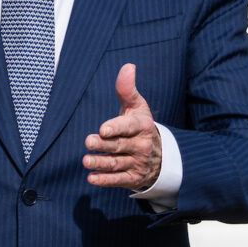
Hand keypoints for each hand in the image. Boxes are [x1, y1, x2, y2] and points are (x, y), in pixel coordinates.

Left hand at [84, 64, 161, 189]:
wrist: (161, 155)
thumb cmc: (140, 126)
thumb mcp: (137, 107)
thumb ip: (127, 89)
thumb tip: (127, 66)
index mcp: (142, 126)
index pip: (129, 127)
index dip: (116, 127)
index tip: (103, 129)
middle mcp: (141, 146)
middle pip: (119, 145)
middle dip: (104, 145)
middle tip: (88, 141)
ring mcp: (137, 163)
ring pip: (116, 163)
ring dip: (101, 163)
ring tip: (85, 160)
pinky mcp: (132, 178)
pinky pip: (118, 180)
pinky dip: (105, 180)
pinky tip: (92, 178)